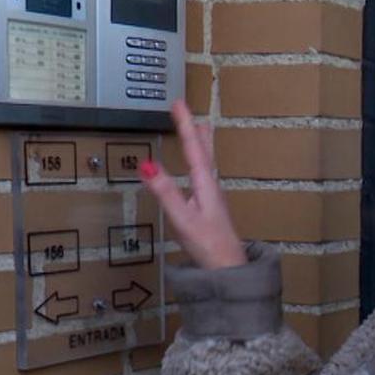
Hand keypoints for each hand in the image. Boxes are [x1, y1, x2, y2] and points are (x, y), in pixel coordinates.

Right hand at [139, 99, 246, 269]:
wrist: (228, 271)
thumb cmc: (208, 246)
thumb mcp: (182, 218)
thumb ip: (165, 192)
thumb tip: (146, 164)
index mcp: (205, 185)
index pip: (194, 148)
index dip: (185, 125)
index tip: (178, 103)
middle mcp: (211, 188)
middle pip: (204, 153)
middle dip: (195, 130)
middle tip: (191, 112)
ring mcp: (212, 200)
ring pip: (206, 164)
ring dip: (200, 145)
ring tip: (199, 131)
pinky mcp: (210, 211)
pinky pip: (203, 178)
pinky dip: (198, 164)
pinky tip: (197, 173)